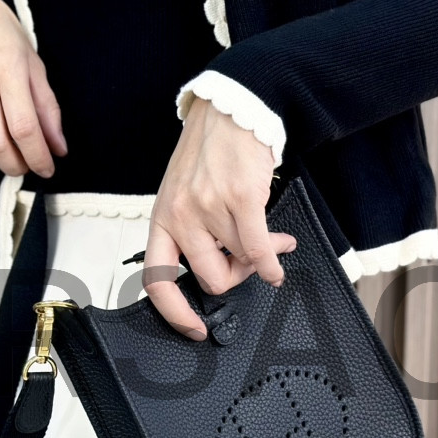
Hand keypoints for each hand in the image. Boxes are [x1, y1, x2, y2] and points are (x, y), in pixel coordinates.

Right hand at [0, 0, 66, 176]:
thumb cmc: (0, 35)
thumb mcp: (33, 63)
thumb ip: (47, 108)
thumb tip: (58, 148)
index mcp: (7, 66)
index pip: (24, 127)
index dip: (38, 156)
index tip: (47, 168)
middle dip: (17, 165)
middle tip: (28, 164)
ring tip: (7, 152)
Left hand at [144, 98, 295, 339]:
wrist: (231, 110)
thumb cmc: (207, 153)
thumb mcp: (183, 196)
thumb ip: (196, 234)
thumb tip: (226, 270)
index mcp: (162, 220)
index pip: (158, 281)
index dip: (175, 313)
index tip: (193, 328)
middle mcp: (181, 216)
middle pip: (210, 279)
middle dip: (234, 278)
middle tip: (246, 265)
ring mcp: (209, 208)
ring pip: (241, 261)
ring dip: (260, 255)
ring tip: (271, 240)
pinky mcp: (240, 199)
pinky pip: (260, 249)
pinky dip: (273, 261)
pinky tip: (280, 256)